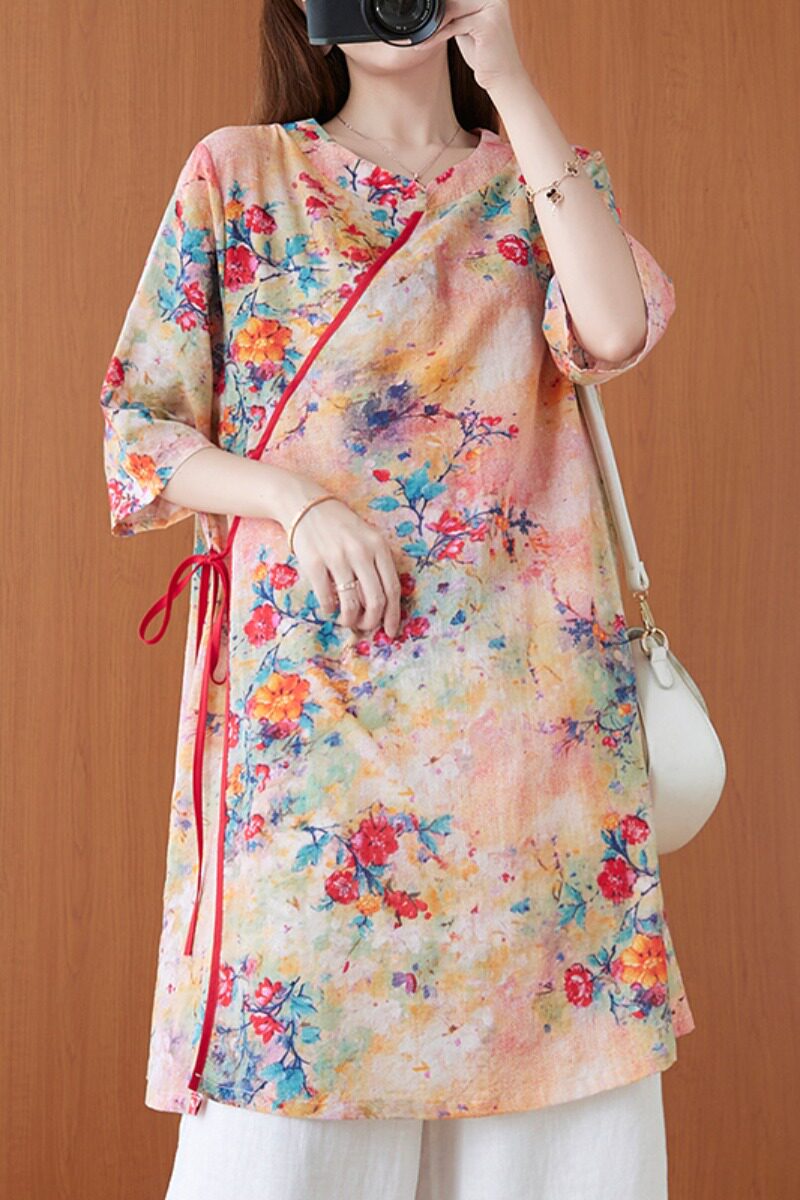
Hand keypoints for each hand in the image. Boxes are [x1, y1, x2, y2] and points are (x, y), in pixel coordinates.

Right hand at [285, 487, 403, 638]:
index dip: (393, 615)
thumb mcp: (367, 538)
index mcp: (379, 546)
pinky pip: (326, 598)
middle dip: (371, 621)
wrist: (306, 506)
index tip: (390, 631)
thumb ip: (377, 565)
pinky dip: (329, 610)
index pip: (392, 588)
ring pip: (351, 603)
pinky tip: (329, 608)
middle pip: (375, 600)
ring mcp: (337, 557)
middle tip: (365, 627)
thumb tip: (382, 606)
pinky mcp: (314, 563)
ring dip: (350, 619)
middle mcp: (361, 551)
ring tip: (346, 620)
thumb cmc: (341, 527)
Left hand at [422, 0, 526, 92]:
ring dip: (433, 23)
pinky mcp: (488, 25)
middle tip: (416, 23)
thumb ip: (455, 13)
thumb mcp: (467, 28)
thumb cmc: (484, 55)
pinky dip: (438, 35)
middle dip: (435, 12)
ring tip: (419, 34)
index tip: (422, 10)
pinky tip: (425, 43)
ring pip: (453, 8)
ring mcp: (493, 9)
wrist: (503, 78)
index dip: (440, 4)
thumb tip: (435, 4)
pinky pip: (455, 26)